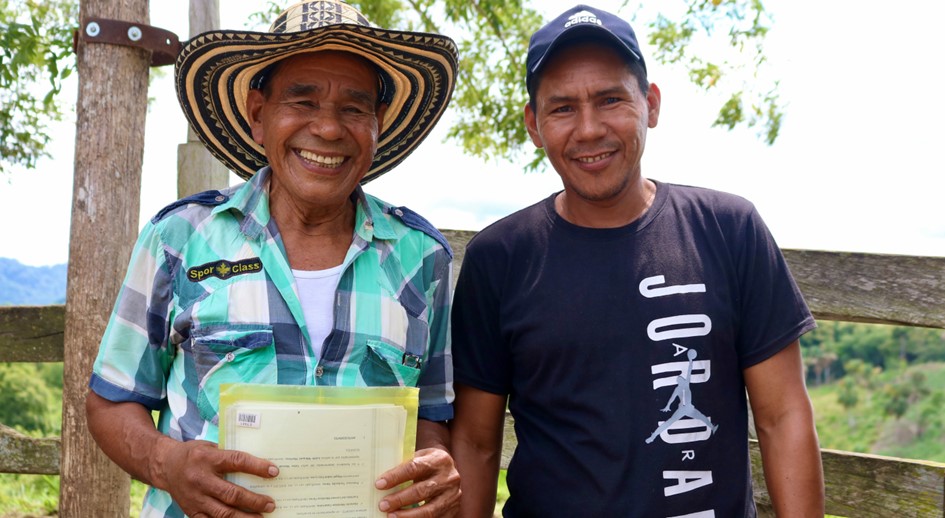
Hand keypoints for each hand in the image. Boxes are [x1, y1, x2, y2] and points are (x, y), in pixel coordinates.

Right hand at [153, 437, 279, 516]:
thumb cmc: (194, 454)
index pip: (237, 462)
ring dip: (244, 517)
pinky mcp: (191, 511)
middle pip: (231, 494)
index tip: (274, 472)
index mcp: (208, 458)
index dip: (257, 467)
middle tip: (270, 504)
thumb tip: (259, 466)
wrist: (165, 466)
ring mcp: (195, 498)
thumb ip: (230, 456)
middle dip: (254, 501)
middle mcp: (201, 479)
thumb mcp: (211, 447)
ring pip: (222, 513)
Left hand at [374, 447, 460, 516]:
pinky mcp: (454, 509)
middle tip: (383, 505)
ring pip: (429, 510)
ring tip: (391, 516)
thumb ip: (405, 466)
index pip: (413, 468)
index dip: (395, 477)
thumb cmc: (428, 464)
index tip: (379, 484)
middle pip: (421, 491)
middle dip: (399, 499)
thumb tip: (381, 481)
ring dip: (407, 515)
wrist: (449, 469)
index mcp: (439, 459)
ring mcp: (453, 495)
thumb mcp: (420, 458)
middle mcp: (449, 477)